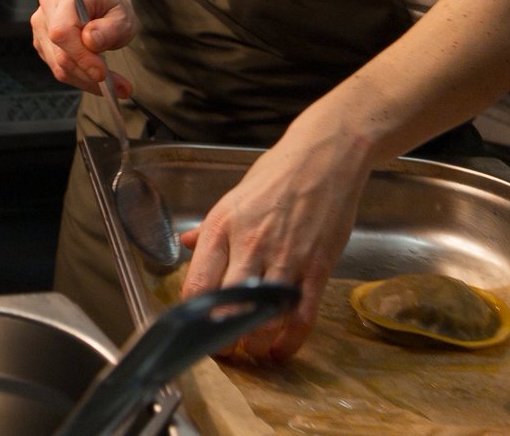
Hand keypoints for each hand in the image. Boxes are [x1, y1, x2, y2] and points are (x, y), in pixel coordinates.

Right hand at [31, 0, 136, 92]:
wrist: (98, 2)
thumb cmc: (110, 8)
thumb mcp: (123, 16)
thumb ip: (109, 28)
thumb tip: (90, 41)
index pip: (62, 31)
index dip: (80, 56)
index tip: (103, 73)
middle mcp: (48, 9)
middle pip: (60, 53)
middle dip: (89, 75)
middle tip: (120, 88)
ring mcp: (41, 27)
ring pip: (59, 66)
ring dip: (87, 80)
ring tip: (116, 87)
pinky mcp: (42, 44)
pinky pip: (58, 68)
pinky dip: (80, 78)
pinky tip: (97, 78)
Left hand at [179, 118, 370, 362]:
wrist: (324, 158)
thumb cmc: (276, 174)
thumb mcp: (233, 196)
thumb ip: (210, 228)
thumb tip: (185, 244)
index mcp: (222, 225)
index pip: (198, 283)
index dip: (194, 316)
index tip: (196, 330)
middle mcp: (249, 244)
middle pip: (228, 307)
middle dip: (223, 337)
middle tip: (223, 351)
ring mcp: (285, 257)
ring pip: (264, 318)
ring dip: (255, 343)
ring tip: (250, 352)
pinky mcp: (317, 267)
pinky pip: (301, 314)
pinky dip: (291, 340)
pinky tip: (281, 352)